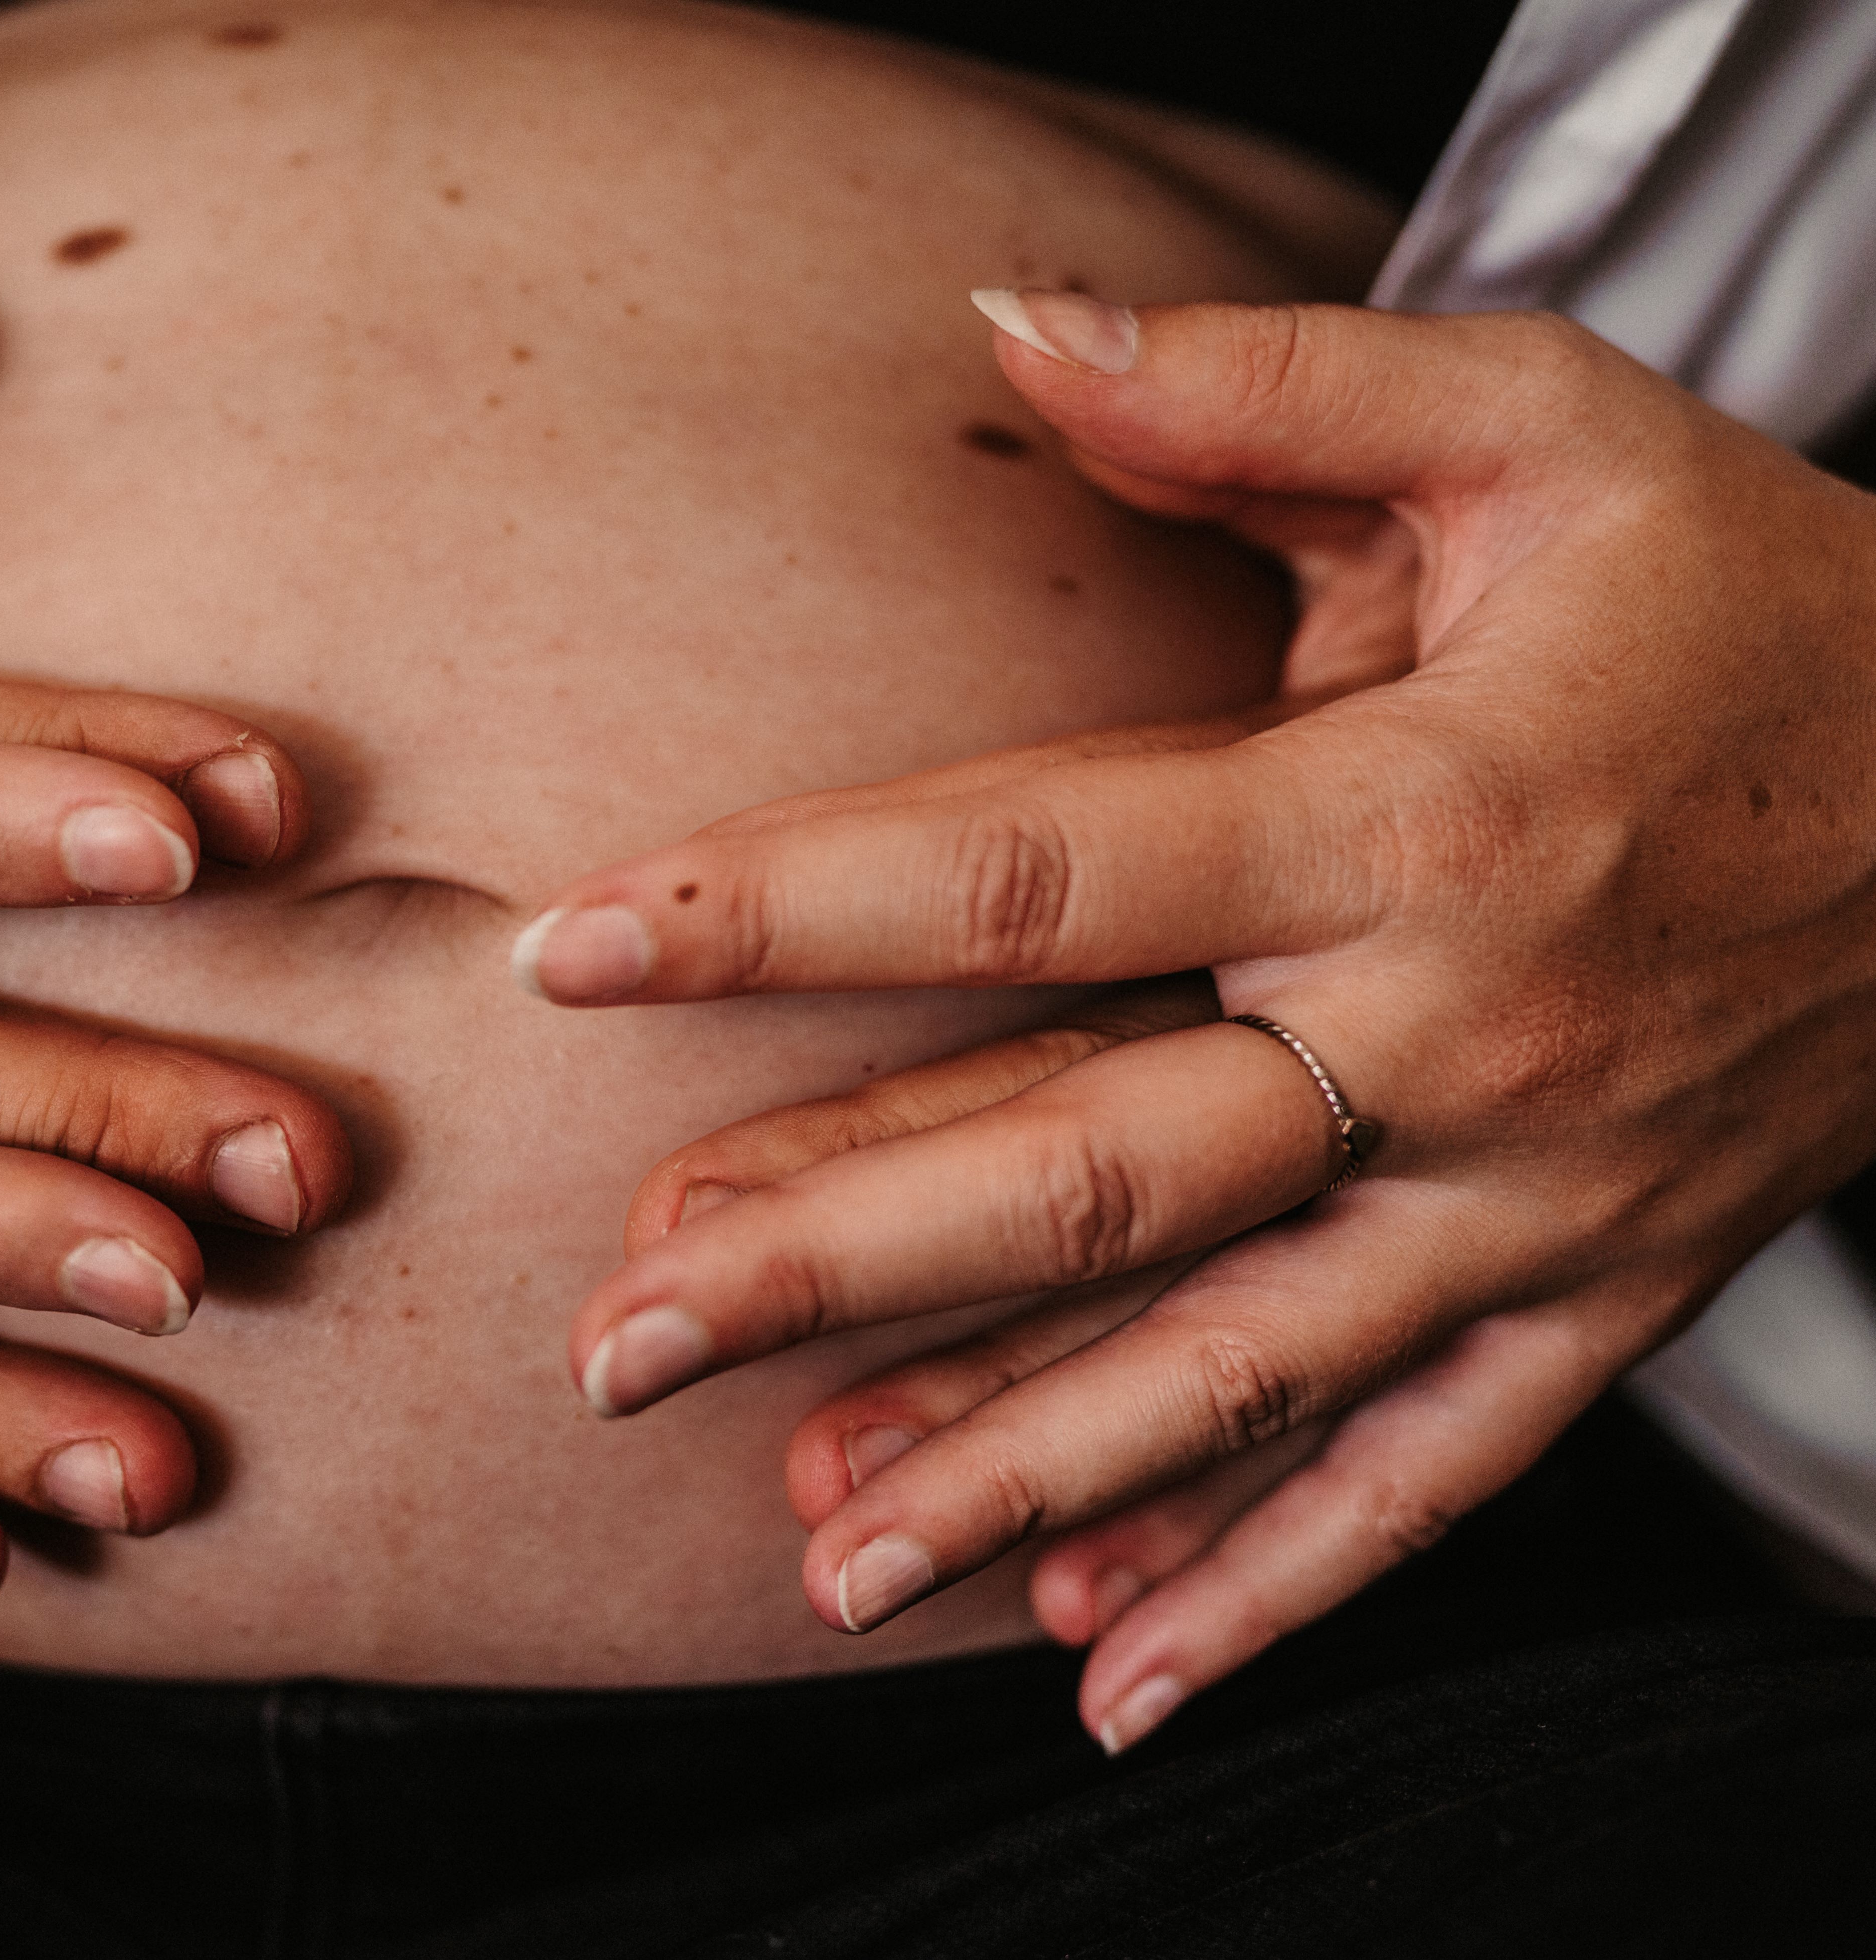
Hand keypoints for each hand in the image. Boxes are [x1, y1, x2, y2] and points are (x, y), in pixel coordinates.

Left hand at [516, 294, 1875, 1745]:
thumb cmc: (1750, 596)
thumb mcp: (1543, 425)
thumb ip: (1268, 385)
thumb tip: (1006, 319)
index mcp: (1414, 817)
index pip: (1035, 873)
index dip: (785, 907)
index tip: (572, 950)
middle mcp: (1456, 1045)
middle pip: (1089, 1174)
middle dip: (833, 1267)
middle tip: (606, 1343)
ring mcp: (1534, 1209)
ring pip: (1227, 1372)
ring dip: (1005, 1473)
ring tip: (805, 1556)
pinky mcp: (1597, 1304)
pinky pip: (1421, 1482)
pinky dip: (1264, 1591)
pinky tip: (1097, 1677)